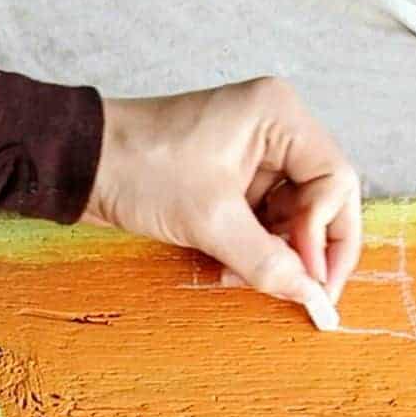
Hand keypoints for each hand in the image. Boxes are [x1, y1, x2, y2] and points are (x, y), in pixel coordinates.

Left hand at [83, 77, 360, 320]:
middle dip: (309, 248)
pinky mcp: (240, 173)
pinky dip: (259, 247)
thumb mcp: (210, 221)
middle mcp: (279, 128)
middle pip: (324, 198)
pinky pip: (270, 217)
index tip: (310, 278)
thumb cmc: (139, 168)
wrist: (77, 164)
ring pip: (298, 213)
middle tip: (305, 292)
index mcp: (281, 117)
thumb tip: (314, 299)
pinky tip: (233, 268)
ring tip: (247, 278)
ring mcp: (260, 151)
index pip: (337, 181)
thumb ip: (269, 263)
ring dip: (280, 253)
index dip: (330, 236)